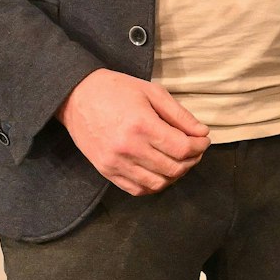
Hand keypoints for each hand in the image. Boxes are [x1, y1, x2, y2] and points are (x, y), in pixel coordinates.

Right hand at [56, 69, 210, 194]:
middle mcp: (128, 149)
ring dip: (175, 175)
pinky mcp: (106, 171)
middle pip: (173, 168)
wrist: (76, 96)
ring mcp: (115, 163)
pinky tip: (160, 171)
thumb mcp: (152, 92)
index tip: (203, 140)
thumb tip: (202, 133)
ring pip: (157, 184)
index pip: (182, 148)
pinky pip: (137, 190)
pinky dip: (154, 185)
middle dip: (192, 161)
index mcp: (142, 125)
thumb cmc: (116, 90)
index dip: (199, 147)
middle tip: (195, 150)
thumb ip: (179, 115)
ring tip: (179, 160)